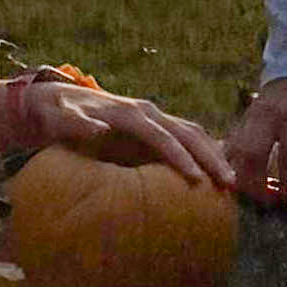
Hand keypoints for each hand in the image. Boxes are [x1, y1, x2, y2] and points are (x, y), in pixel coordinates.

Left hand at [26, 74, 238, 194]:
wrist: (55, 102)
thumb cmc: (54, 114)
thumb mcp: (56, 117)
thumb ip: (74, 123)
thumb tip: (97, 128)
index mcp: (129, 114)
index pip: (161, 136)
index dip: (180, 156)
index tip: (196, 179)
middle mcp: (147, 112)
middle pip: (188, 132)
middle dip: (211, 157)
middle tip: (230, 184)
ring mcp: (153, 118)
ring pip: (193, 133)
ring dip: (215, 154)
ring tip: (232, 183)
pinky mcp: (154, 128)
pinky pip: (187, 137)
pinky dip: (206, 152)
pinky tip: (217, 173)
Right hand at [223, 72, 286, 210]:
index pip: (286, 153)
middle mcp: (266, 116)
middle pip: (253, 154)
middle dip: (256, 181)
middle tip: (264, 201)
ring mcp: (250, 116)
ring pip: (237, 150)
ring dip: (241, 174)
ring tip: (248, 194)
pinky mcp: (242, 118)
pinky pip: (230, 144)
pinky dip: (231, 163)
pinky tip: (234, 178)